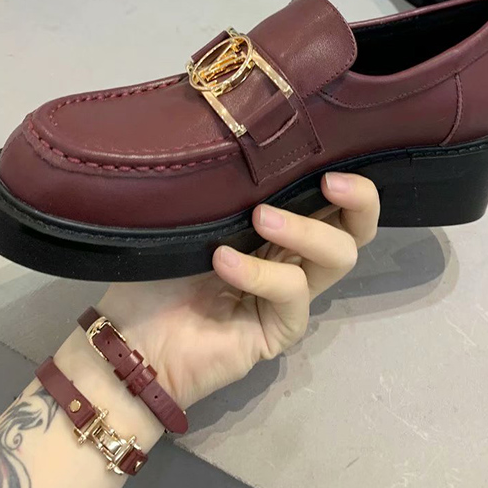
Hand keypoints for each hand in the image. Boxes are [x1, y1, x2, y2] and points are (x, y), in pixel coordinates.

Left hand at [97, 172, 379, 409]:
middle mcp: (292, 257)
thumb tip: (248, 146)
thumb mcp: (192, 218)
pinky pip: (290, 294)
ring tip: (261, 219)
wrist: (129, 341)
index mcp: (278, 226)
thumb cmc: (154, 273)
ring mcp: (290, 295)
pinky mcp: (280, 329)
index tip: (328, 162)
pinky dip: (259, 273)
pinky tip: (224, 262)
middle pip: (356, 231)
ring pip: (338, 257)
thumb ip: (228, 190)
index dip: (350, 182)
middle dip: (358, 201)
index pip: (334, 201)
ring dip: (305, 231)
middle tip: (328, 183)